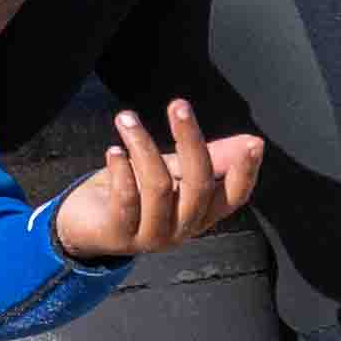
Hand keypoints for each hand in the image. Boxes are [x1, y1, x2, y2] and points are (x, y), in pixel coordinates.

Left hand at [49, 100, 268, 264]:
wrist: (85, 223)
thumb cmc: (136, 191)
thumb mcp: (174, 169)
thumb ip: (210, 156)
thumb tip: (253, 140)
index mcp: (202, 212)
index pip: (234, 196)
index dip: (246, 173)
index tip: (254, 144)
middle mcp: (183, 227)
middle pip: (199, 187)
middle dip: (191, 141)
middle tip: (178, 105)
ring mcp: (153, 235)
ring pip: (159, 188)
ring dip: (143, 146)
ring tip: (126, 118)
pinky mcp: (121, 236)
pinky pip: (127, 199)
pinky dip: (121, 171)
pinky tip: (113, 151)